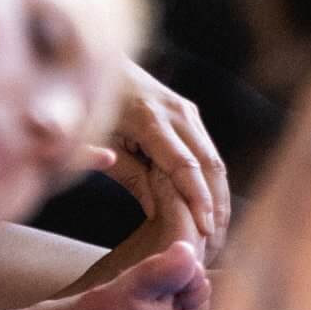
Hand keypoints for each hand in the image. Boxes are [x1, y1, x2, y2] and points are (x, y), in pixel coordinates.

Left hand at [102, 60, 229, 257]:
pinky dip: (213, 184)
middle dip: (217, 206)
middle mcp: (177, 111)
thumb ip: (124, 173)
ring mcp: (187, 111)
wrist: (98, 63)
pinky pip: (208, 153)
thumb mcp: (98, 140)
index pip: (185, 166)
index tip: (206, 231)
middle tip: (214, 247)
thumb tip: (156, 210)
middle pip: (210, 164)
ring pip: (215, 160)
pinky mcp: (189, 115)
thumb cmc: (90, 105)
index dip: (198, 200)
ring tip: (217, 236)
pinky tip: (212, 211)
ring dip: (220, 198)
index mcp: (151, 118)